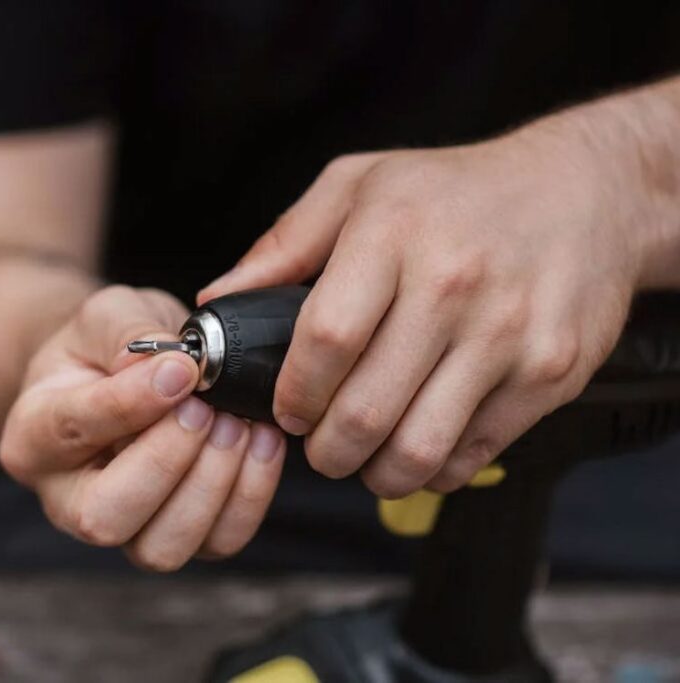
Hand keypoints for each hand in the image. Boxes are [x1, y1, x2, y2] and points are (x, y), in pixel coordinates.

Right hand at [0, 285, 285, 570]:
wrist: (118, 373)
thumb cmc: (104, 345)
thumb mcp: (106, 316)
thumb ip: (128, 333)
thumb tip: (172, 365)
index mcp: (32, 437)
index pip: (71, 431)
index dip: (129, 403)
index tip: (182, 369)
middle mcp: (65, 500)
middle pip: (105, 517)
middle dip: (167, 463)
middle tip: (206, 408)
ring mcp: (122, 529)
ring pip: (161, 547)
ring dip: (211, 485)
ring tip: (236, 422)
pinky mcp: (176, 536)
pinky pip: (216, 541)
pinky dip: (250, 494)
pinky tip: (261, 439)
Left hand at [200, 129, 654, 497]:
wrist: (585, 193)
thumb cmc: (456, 191)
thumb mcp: (360, 185)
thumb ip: (283, 245)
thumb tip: (219, 301)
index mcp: (393, 234)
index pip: (325, 339)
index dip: (294, 393)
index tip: (288, 411)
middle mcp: (453, 285)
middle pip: (366, 409)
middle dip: (327, 451)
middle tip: (321, 447)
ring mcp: (508, 334)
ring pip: (419, 447)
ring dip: (377, 472)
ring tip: (365, 458)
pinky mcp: (550, 373)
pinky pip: (474, 453)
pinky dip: (434, 469)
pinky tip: (419, 448)